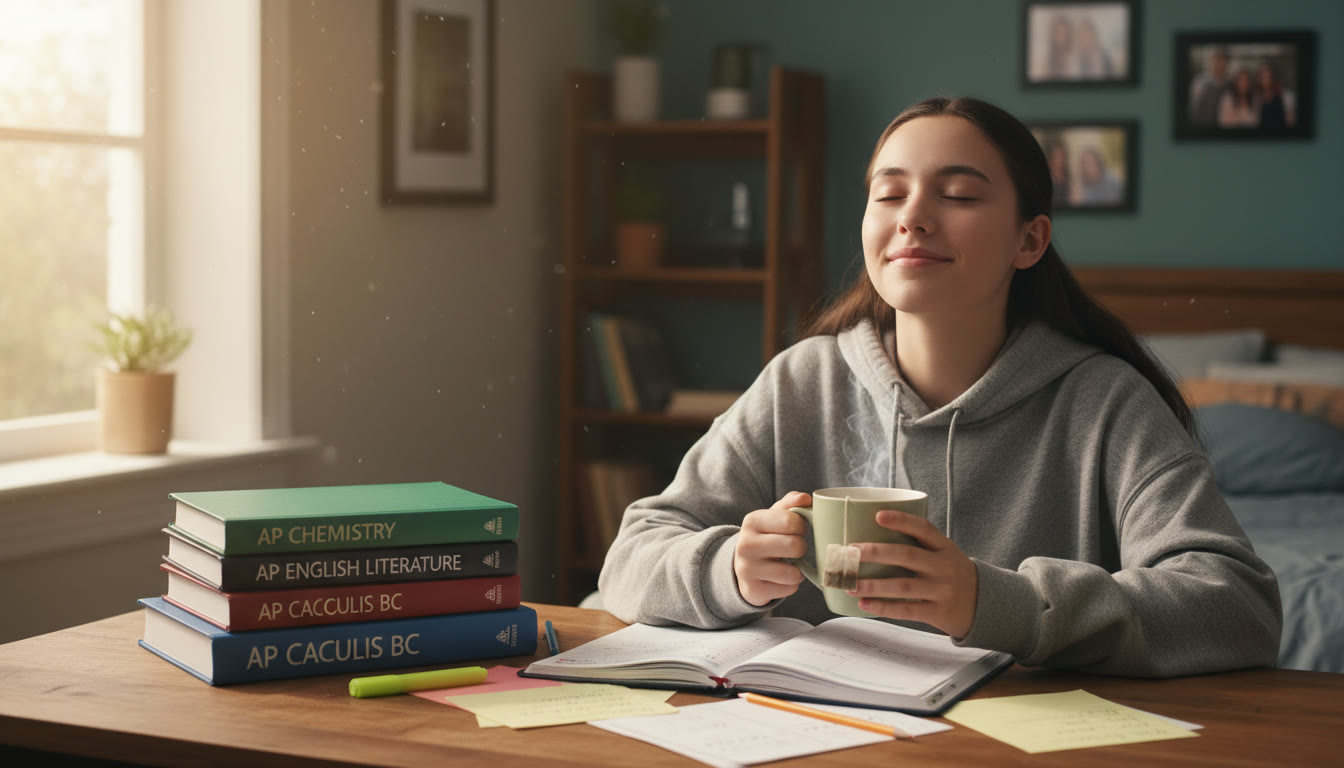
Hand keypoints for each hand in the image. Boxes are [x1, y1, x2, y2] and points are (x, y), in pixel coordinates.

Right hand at [734, 492, 810, 605]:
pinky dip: (791, 584)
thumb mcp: (773, 518)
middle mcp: (746, 544)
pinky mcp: (754, 590)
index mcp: (752, 521)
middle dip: (801, 547)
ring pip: (793, 572)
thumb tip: (806, 498)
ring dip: (798, 570)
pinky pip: (789, 588)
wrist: (741, 568)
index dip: (802, 526)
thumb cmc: (765, 538)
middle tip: (795, 548)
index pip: (791, 521)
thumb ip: (790, 505)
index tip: (798, 529)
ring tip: (789, 565)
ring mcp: (747, 569)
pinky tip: (781, 579)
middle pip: (795, 546)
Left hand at [849, 509, 977, 638]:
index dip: (901, 520)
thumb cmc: (953, 575)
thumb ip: (920, 546)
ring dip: (873, 585)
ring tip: (851, 584)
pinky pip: (906, 610)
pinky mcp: (937, 612)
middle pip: (907, 555)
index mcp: (945, 547)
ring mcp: (941, 590)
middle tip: (852, 551)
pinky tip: (864, 604)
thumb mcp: (946, 554)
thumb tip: (872, 539)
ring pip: (902, 586)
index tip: (877, 515)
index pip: (923, 529)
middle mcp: (944, 567)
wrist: (985, 606)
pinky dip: (883, 607)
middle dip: (877, 552)